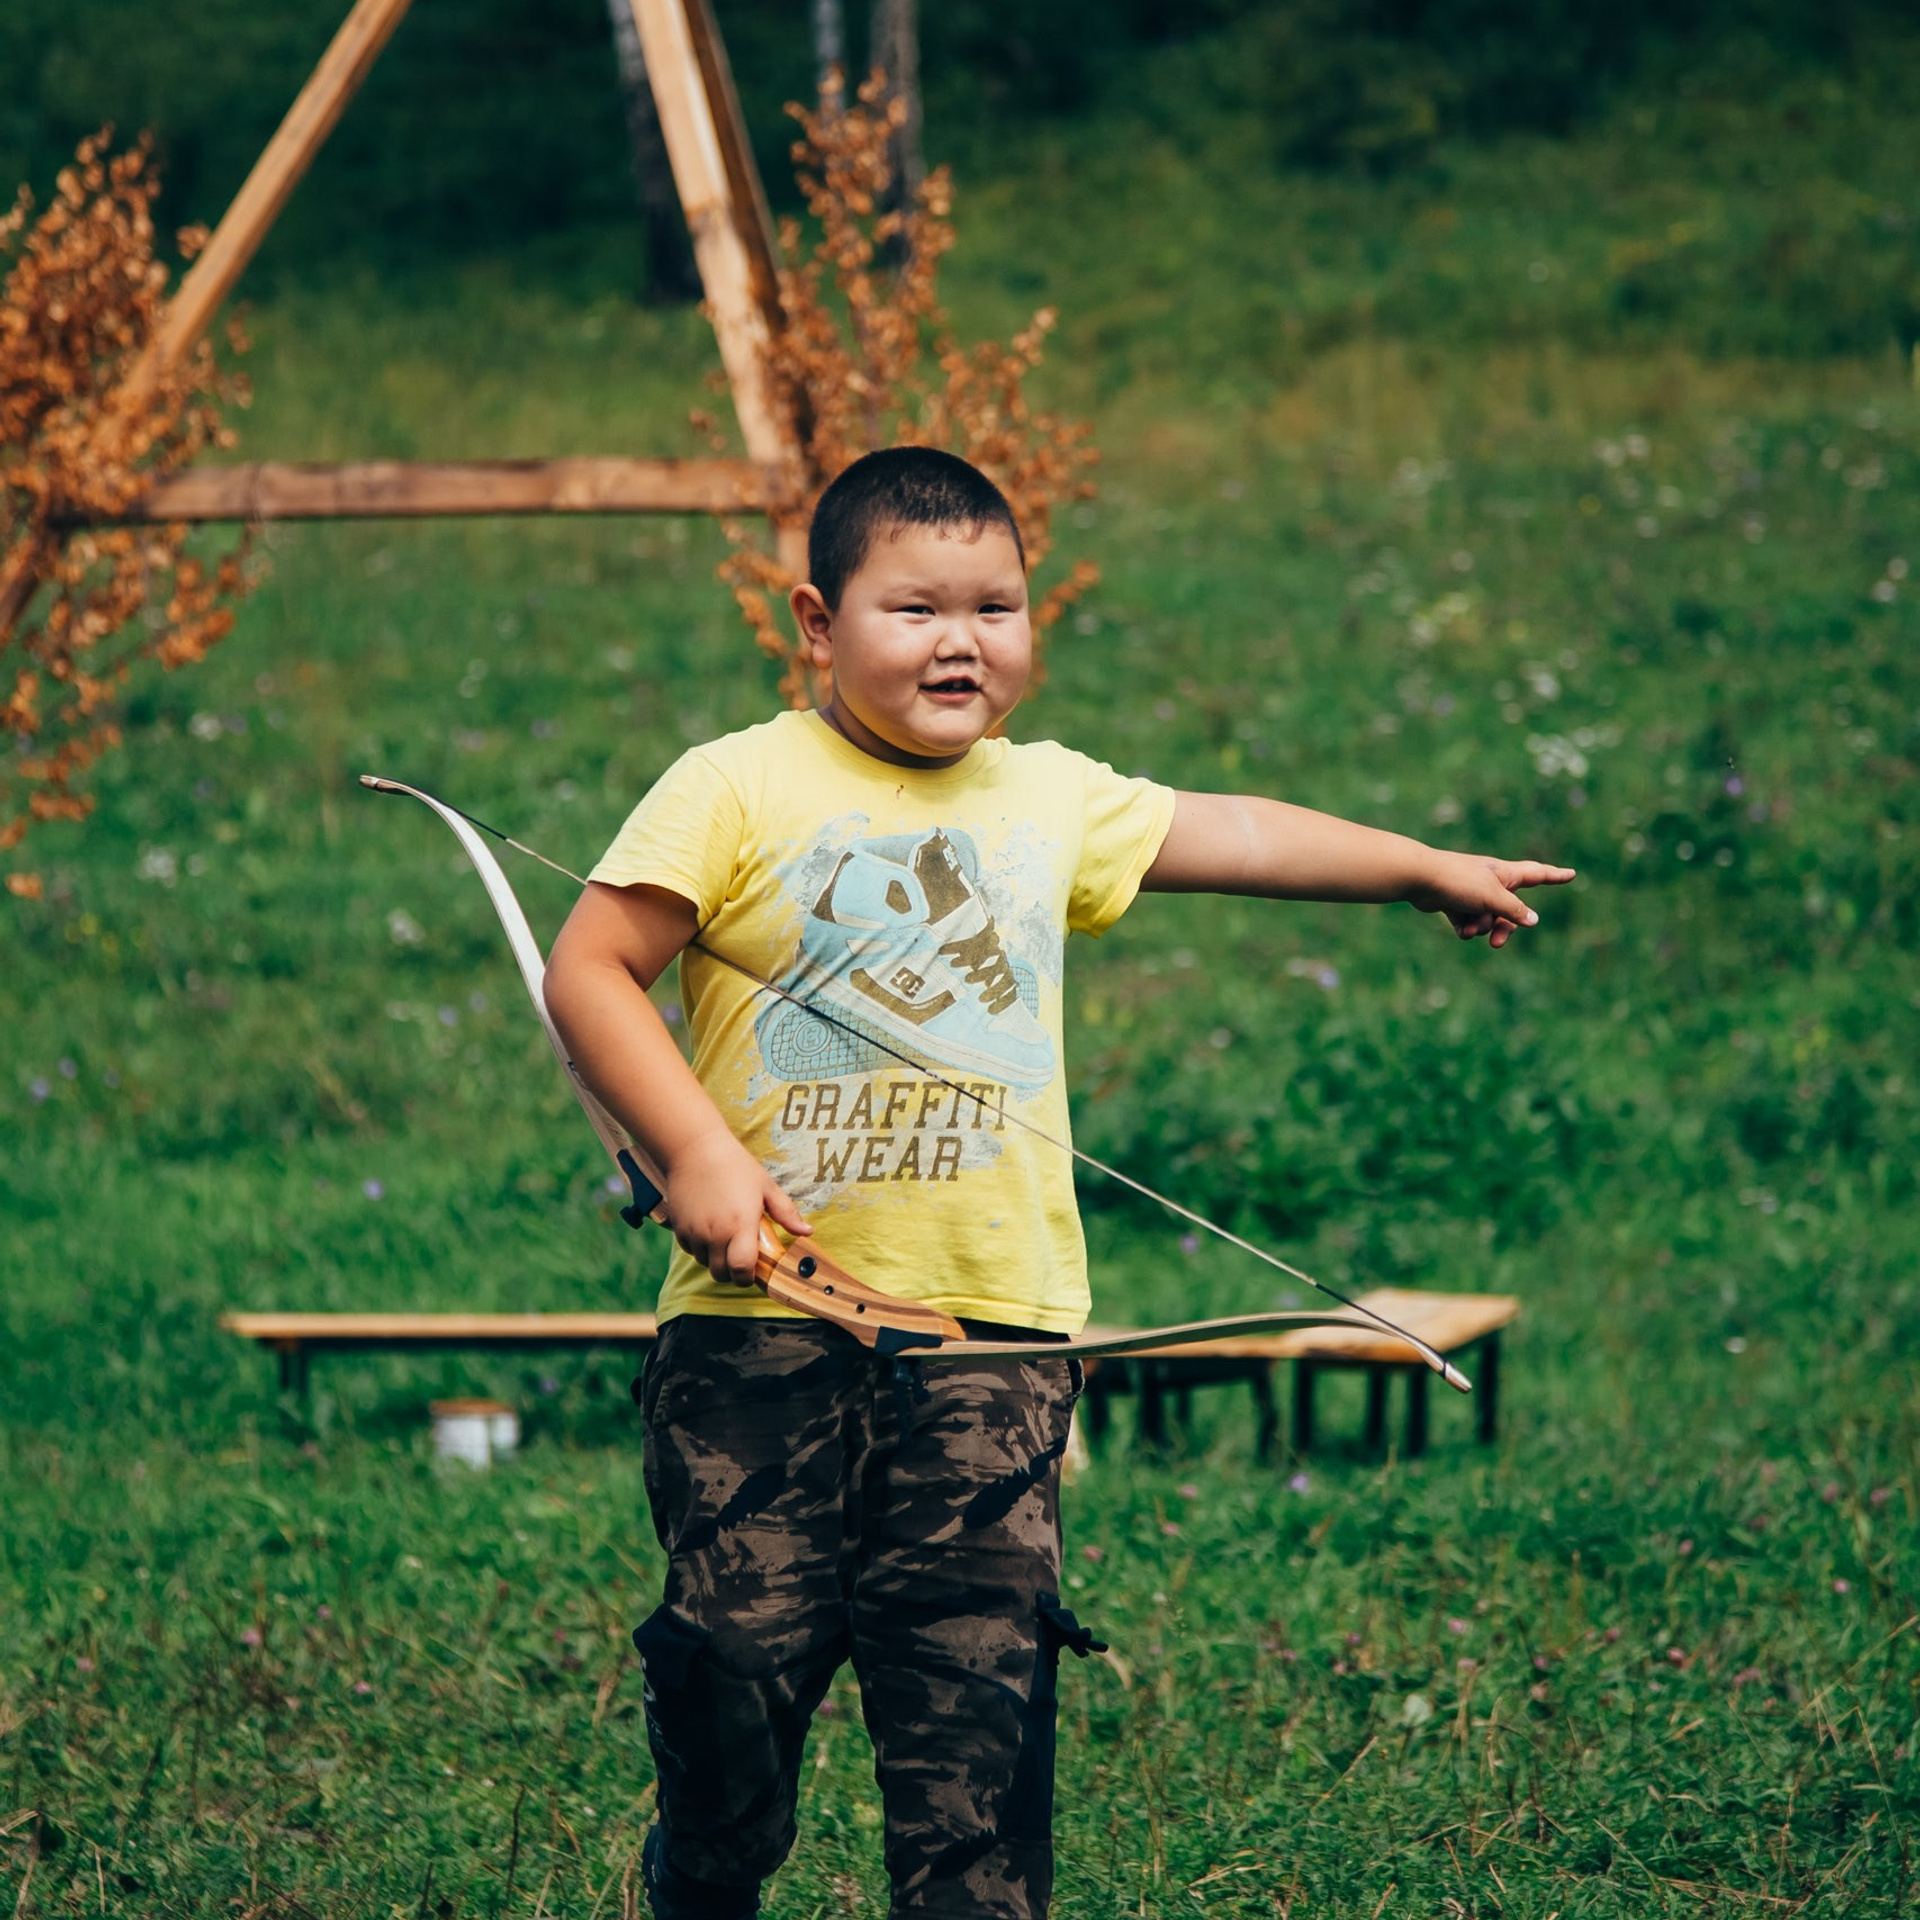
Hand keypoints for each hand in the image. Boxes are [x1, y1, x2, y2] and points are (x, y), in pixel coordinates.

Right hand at [662, 1128, 812, 1286]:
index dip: (748, 1278)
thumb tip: (807, 1231)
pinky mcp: (679, 1228)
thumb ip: (786, 1213)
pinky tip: (708, 1230)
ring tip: (725, 1239)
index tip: (754, 1272)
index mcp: (740, 1225)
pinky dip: (699, 1248)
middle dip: (733, 1273)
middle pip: (721, 1274)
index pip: (741, 1269)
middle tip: (741, 1258)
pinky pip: (690, 1250)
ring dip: (715, 1259)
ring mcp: (694, 1232)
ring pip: (705, 1263)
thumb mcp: (766, 1186)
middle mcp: (715, 1233)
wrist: (695, 1149)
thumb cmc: (735, 1166)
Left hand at [1406, 850, 1575, 949]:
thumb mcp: (1492, 897)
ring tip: (1469, 927)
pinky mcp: (1455, 902)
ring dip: (1481, 927)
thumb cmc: (1459, 882)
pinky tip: (1460, 928)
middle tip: (1497, 944)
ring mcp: (1472, 893)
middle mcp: (1491, 882)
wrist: (1420, 879)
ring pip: (1488, 919)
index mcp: (1505, 873)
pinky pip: (1469, 922)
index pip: (1537, 874)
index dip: (1555, 876)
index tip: (1571, 874)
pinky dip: (1466, 927)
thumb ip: (1514, 910)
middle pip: (1510, 911)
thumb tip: (1533, 920)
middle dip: (1504, 928)